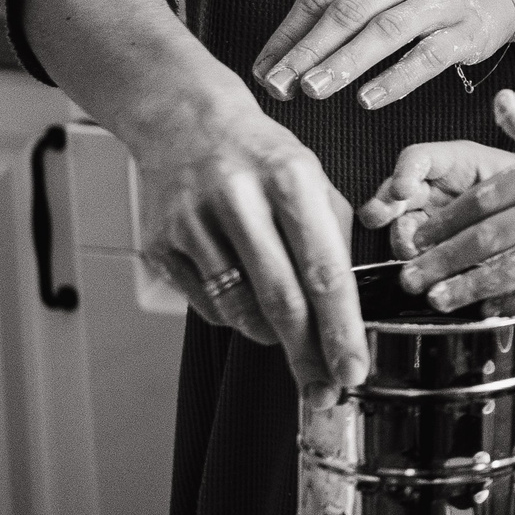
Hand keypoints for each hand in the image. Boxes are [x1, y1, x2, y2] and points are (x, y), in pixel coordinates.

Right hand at [127, 94, 366, 394]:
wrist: (183, 121)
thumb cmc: (262, 158)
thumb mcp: (313, 180)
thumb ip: (334, 241)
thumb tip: (347, 314)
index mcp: (288, 178)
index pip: (322, 269)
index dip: (340, 327)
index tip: (354, 370)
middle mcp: (237, 198)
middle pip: (280, 299)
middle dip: (307, 355)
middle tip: (325, 392)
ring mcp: (192, 222)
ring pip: (241, 310)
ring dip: (273, 336)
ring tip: (288, 331)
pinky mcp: (161, 245)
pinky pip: (210, 306)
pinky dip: (237, 314)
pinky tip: (245, 291)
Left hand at [252, 0, 514, 108]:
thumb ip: (335, 16)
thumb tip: (278, 64)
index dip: (288, 34)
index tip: (264, 70)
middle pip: (349, 11)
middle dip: (309, 50)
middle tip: (280, 84)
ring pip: (385, 30)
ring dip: (346, 63)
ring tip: (315, 90)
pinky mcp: (467, 30)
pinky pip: (427, 56)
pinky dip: (395, 79)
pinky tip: (368, 98)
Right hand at [359, 139, 514, 260]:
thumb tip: (506, 101)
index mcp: (455, 162)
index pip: (418, 157)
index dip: (405, 171)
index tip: (404, 189)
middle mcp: (437, 191)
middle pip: (395, 195)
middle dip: (383, 207)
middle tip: (384, 220)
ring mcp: (434, 223)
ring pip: (401, 229)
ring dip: (400, 241)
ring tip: (410, 254)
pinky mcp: (440, 254)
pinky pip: (420, 260)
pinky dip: (420, 267)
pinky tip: (429, 275)